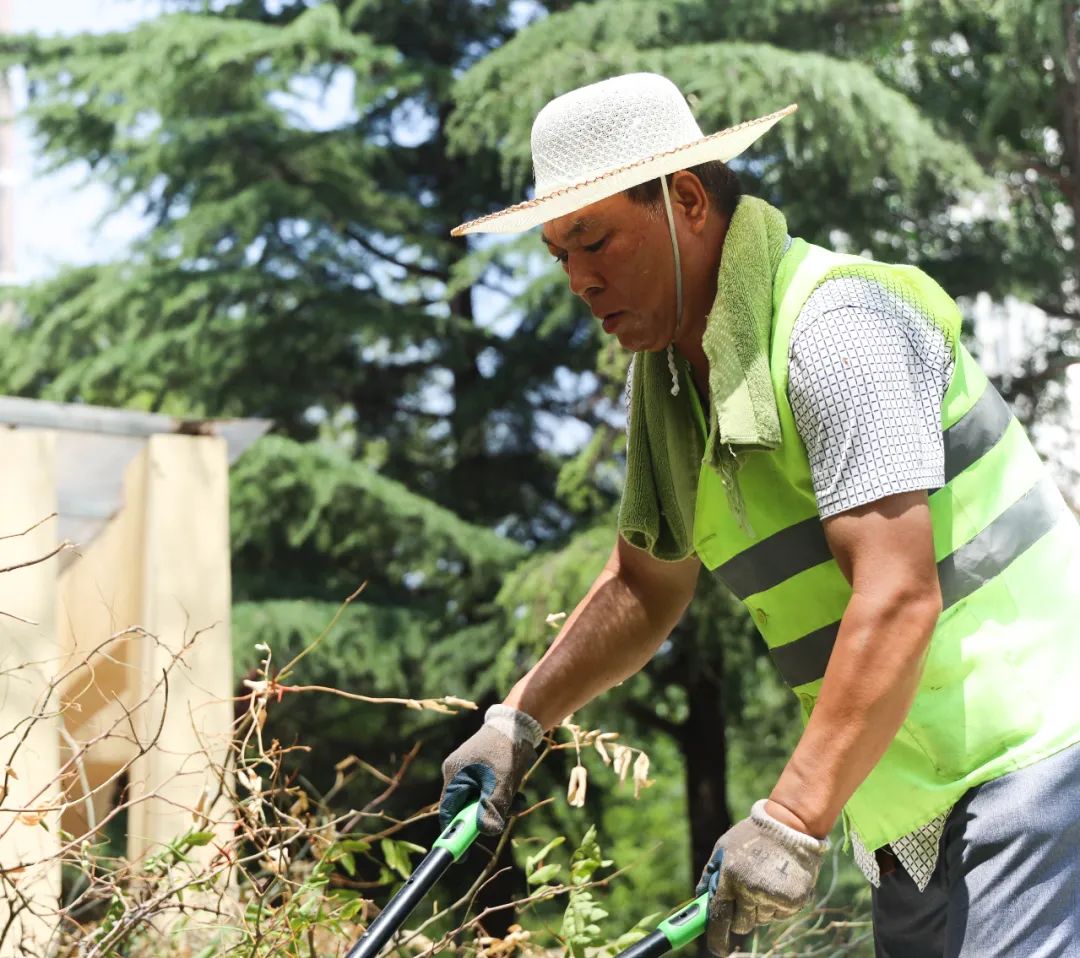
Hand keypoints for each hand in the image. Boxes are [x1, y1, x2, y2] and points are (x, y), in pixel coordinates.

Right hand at [439, 705, 542, 834]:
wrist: (519, 722)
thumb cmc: (506, 750)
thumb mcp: (501, 783)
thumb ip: (492, 809)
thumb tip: (485, 833)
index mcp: (454, 775)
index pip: (449, 813)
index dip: (454, 835)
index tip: (461, 857)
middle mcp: (457, 773)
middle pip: (467, 808)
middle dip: (488, 815)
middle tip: (507, 815)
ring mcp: (469, 770)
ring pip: (481, 800)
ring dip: (500, 804)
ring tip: (518, 796)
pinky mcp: (482, 769)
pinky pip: (488, 790)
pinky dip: (502, 794)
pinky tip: (517, 788)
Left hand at [695, 800, 827, 956]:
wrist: (789, 825)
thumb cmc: (752, 836)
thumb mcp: (724, 847)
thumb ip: (711, 875)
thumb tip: (701, 899)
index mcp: (729, 876)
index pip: (718, 917)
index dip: (716, 937)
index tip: (717, 949)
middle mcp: (749, 889)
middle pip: (741, 924)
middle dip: (740, 916)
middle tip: (747, 896)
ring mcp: (772, 896)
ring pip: (761, 919)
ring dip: (760, 906)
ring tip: (765, 878)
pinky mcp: (792, 900)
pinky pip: (779, 915)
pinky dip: (778, 904)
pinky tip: (779, 881)